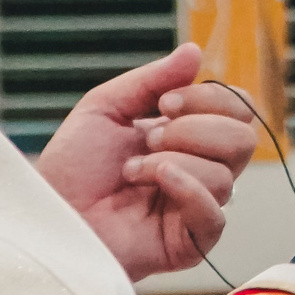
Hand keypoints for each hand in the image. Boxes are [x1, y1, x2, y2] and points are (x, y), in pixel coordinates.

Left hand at [37, 43, 260, 279]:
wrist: (51, 211)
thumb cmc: (73, 166)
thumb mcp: (106, 107)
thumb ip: (152, 79)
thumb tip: (194, 51)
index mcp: (189, 136)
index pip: (237, 110)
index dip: (210, 99)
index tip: (164, 103)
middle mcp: (201, 170)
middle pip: (244, 139)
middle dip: (194, 129)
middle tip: (149, 138)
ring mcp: (197, 207)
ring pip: (226, 174)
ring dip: (173, 160)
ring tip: (132, 170)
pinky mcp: (190, 243)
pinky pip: (216, 215)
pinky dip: (185, 188)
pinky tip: (151, 183)